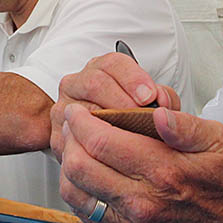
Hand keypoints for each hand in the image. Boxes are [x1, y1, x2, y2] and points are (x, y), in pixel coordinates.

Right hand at [50, 53, 179, 160]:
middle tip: (141, 118)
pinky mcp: (60, 139)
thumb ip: (162, 97)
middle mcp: (76, 86)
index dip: (133, 78)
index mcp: (98, 70)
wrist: (103, 149)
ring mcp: (64, 111)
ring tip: (130, 138)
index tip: (149, 96)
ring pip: (82, 112)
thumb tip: (162, 101)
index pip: (112, 64)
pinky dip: (92, 151)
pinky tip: (112, 158)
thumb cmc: (132, 123)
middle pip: (95, 83)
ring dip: (108, 126)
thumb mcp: (151, 105)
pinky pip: (73, 144)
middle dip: (122, 102)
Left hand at [58, 103, 222, 222]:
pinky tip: (86, 171)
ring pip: (75, 191)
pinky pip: (84, 212)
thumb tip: (158, 112)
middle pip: (80, 166)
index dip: (82, 121)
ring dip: (68, 163)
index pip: (102, 142)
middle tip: (73, 123)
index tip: (79, 110)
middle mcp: (143, 202)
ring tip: (76, 145)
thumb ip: (185, 124)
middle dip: (70, 137)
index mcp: (164, 171)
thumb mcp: (217, 140)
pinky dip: (76, 188)